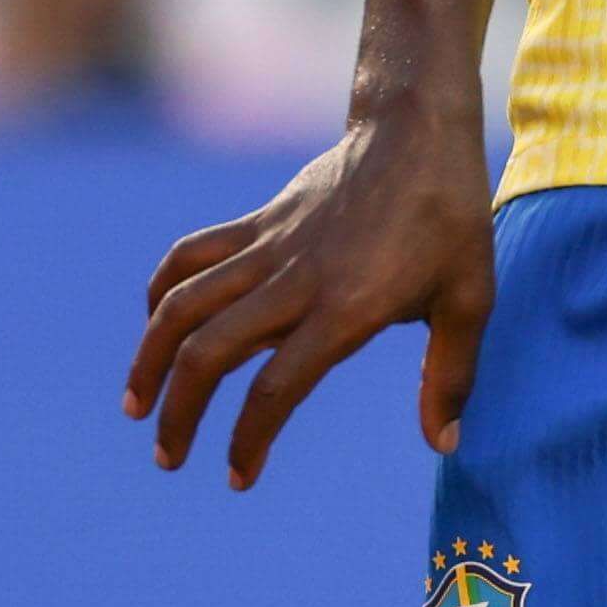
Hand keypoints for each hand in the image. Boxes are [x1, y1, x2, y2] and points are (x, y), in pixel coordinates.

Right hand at [127, 104, 495, 484]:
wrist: (416, 129)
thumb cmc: (450, 219)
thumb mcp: (470, 299)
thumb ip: (451, 375)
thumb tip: (444, 443)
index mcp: (345, 308)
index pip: (276, 386)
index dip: (249, 438)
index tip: (236, 477)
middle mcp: (295, 280)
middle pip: (208, 351)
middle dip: (179, 412)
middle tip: (169, 457)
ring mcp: (268, 246)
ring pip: (183, 303)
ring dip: (149, 357)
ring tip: (136, 406)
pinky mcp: (257, 221)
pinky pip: (191, 256)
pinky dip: (162, 291)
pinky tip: (155, 324)